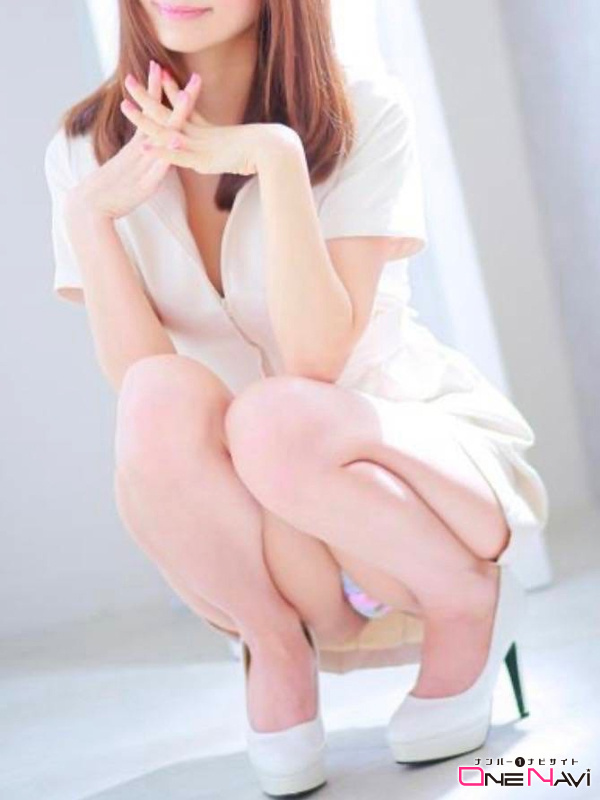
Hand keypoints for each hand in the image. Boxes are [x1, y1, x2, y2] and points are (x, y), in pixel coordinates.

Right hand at [66, 61, 200, 220]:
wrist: (91, 206)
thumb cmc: (111, 192)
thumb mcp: (131, 173)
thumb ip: (141, 161)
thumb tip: (149, 154)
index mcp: (137, 147)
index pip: (150, 113)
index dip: (155, 91)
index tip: (159, 67)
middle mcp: (141, 150)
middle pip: (158, 117)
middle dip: (169, 93)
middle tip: (179, 68)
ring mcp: (143, 165)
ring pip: (160, 137)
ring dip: (173, 117)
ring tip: (185, 96)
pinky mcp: (145, 183)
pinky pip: (158, 166)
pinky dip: (166, 153)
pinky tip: (175, 140)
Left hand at [119, 69, 303, 175]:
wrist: (275, 152)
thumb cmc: (266, 153)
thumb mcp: (245, 149)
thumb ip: (234, 150)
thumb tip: (239, 152)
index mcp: (210, 132)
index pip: (186, 107)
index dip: (171, 91)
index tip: (159, 73)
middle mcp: (203, 135)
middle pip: (169, 112)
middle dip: (148, 96)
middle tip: (129, 79)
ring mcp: (202, 146)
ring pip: (167, 131)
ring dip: (146, 120)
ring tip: (125, 106)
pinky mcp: (205, 160)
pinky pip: (179, 155)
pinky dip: (163, 151)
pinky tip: (146, 145)